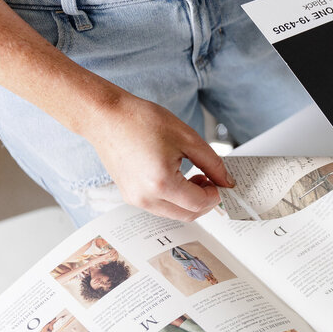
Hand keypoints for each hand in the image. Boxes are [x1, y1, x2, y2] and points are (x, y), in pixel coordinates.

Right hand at [86, 93, 234, 220]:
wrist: (105, 117)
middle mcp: (145, 197)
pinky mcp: (130, 196)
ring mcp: (135, 199)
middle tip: (212, 180)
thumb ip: (212, 163)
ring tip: (195, 176)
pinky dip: (175, 199)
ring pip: (175, 214)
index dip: (216, 195)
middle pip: (188, 215)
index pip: (199, 203)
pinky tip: (179, 178)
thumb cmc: (140, 121)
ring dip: (190, 201)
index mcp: (161, 183)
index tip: (221, 182)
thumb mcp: (187, 137)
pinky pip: (161, 207)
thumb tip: (226, 181)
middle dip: (205, 201)